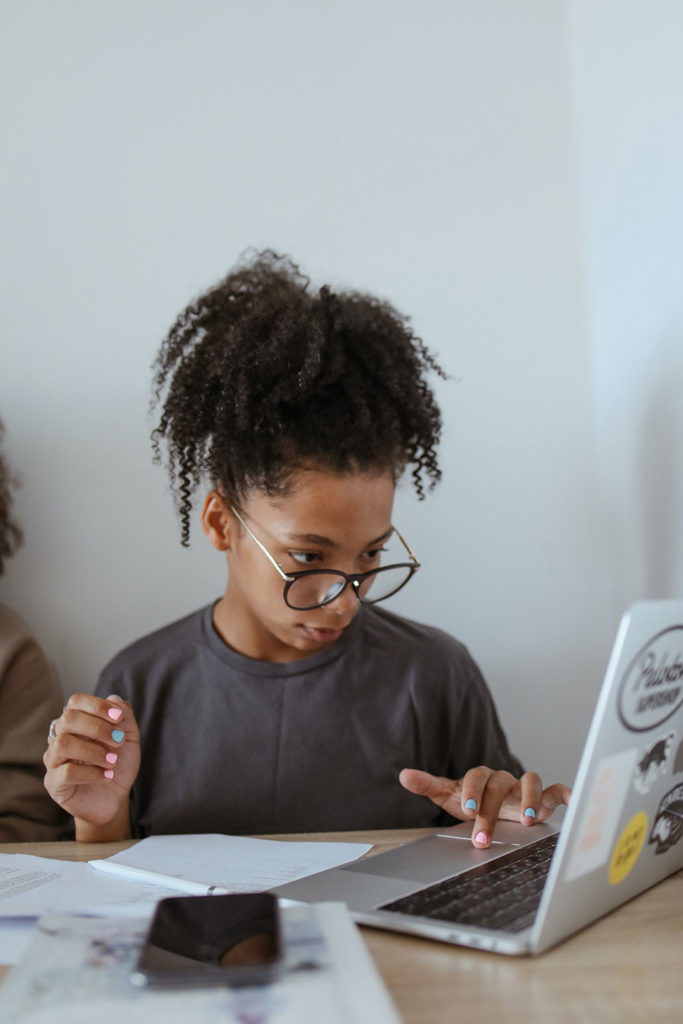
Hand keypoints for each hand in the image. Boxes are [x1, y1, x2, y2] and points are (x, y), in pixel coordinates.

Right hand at [43, 694, 140, 836]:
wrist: (115, 798)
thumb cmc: (118, 764)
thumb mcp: (129, 738)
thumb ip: (125, 717)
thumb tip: (114, 699)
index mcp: (77, 723)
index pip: (76, 702)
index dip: (97, 706)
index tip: (119, 717)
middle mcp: (60, 737)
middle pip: (68, 719)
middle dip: (98, 728)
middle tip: (119, 740)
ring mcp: (53, 760)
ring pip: (63, 744)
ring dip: (94, 751)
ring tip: (112, 761)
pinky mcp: (53, 783)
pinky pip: (66, 772)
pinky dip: (91, 772)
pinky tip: (107, 776)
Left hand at [399, 766, 570, 847]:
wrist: (491, 806)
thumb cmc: (470, 801)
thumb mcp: (448, 794)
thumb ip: (428, 785)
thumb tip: (404, 774)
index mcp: (481, 776)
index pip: (477, 776)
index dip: (474, 791)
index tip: (469, 810)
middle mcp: (504, 779)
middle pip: (499, 786)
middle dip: (491, 813)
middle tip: (483, 837)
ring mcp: (523, 787)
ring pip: (530, 781)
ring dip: (529, 799)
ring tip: (526, 821)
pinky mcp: (543, 797)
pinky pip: (556, 789)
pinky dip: (565, 793)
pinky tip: (571, 802)